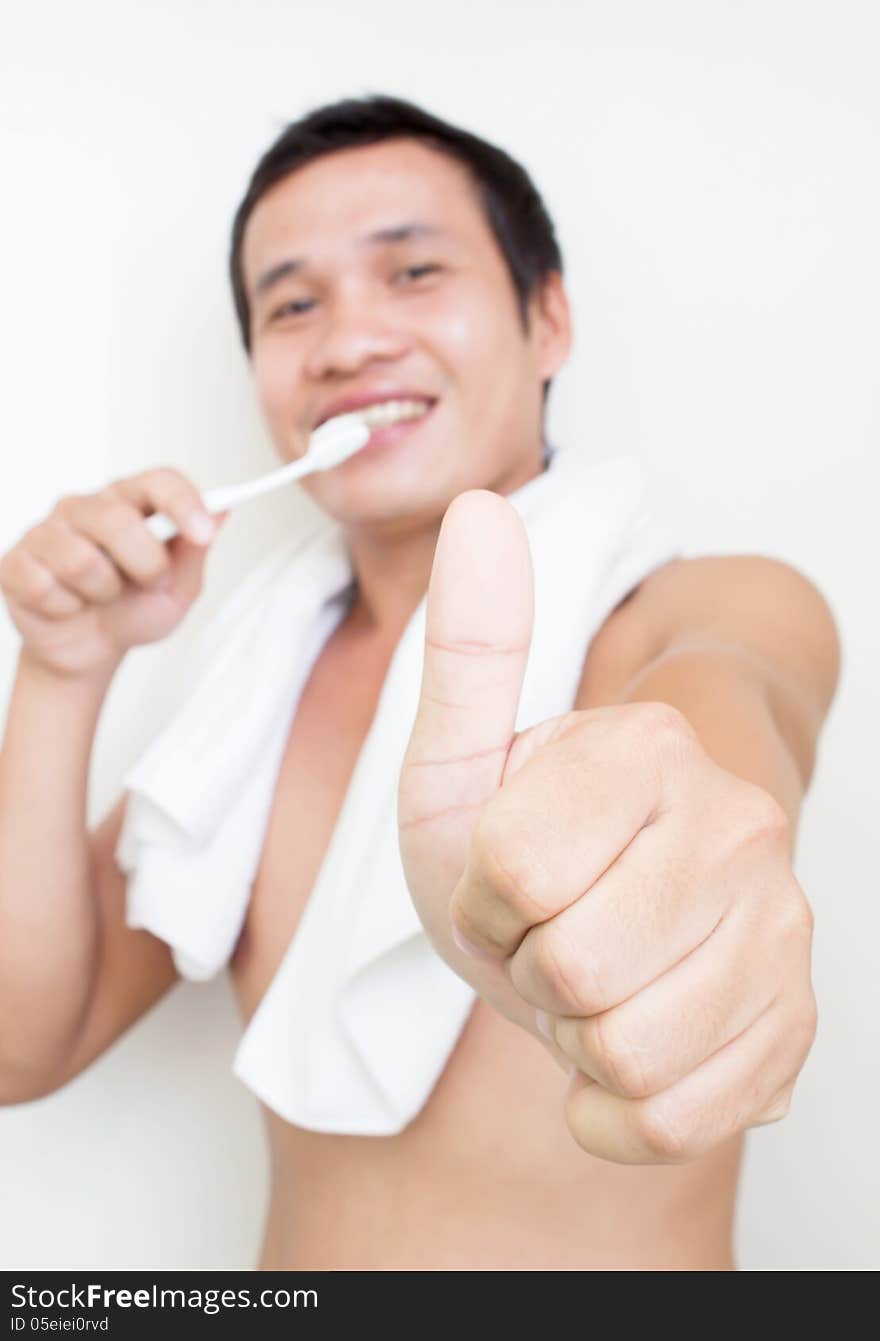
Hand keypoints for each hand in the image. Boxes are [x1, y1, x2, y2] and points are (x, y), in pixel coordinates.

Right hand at [0, 469, 226, 678]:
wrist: (90, 650)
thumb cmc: (133, 610)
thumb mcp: (178, 590)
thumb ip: (194, 553)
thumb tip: (222, 511)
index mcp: (130, 502)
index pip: (157, 480)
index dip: (183, 502)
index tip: (203, 532)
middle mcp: (85, 507)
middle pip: (116, 518)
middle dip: (144, 564)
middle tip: (148, 584)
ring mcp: (46, 532)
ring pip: (81, 559)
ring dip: (104, 593)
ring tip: (103, 597)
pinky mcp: (16, 562)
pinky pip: (45, 586)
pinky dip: (67, 608)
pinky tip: (69, 605)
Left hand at [398, 489, 816, 1164]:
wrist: (596, 911)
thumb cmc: (516, 835)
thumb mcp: (461, 754)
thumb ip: (474, 645)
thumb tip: (479, 511)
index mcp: (648, 748)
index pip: (516, 872)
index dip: (482, 894)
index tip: (499, 873)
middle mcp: (737, 828)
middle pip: (575, 969)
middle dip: (528, 965)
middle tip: (546, 927)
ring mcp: (778, 930)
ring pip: (627, 1053)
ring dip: (572, 1033)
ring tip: (586, 975)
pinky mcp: (789, 1024)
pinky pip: (673, 1117)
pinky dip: (614, 1105)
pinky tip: (618, 1039)